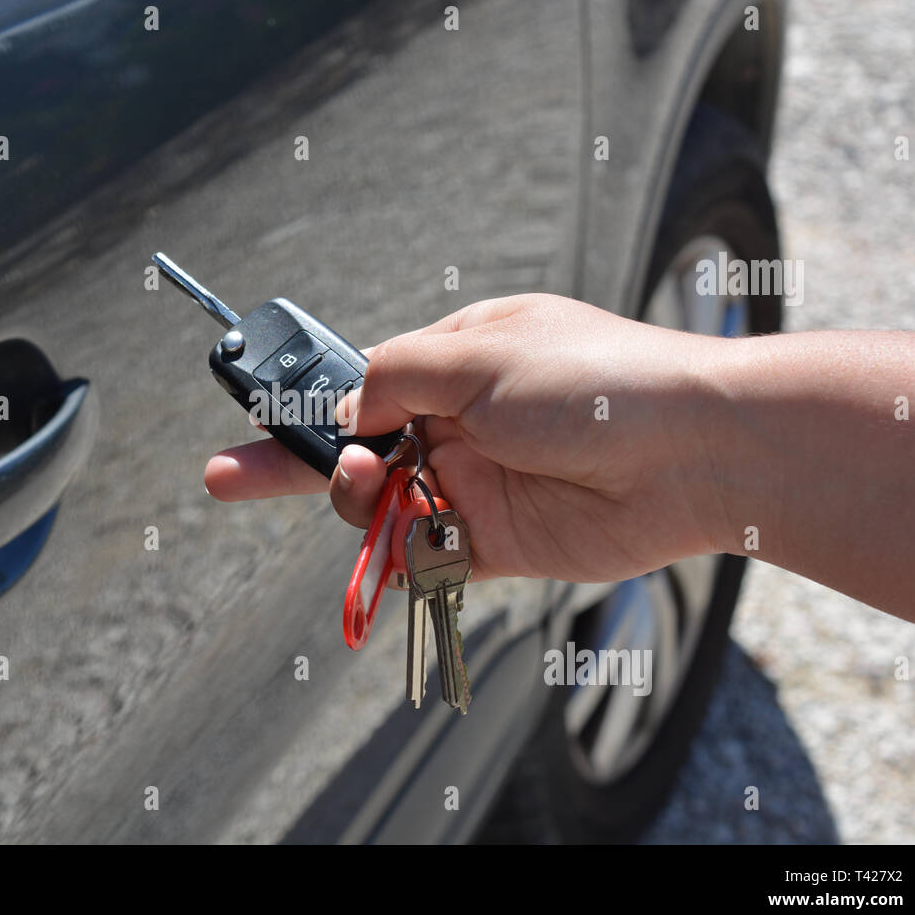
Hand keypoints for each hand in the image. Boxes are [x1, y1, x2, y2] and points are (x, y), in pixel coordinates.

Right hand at [206, 294, 731, 582]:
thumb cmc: (594, 380)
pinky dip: (399, 563)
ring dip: (357, 506)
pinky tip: (390, 553)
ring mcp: (474, 485)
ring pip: (383, 509)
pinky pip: (424, 560)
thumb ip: (395, 375)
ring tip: (364, 492)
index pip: (364, 383)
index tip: (258, 416)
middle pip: (356, 449)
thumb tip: (345, 409)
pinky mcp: (495, 543)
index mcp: (457, 363)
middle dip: (290, 464)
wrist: (690, 454)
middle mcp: (459, 424)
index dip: (311, 403)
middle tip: (223, 476)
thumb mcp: (478, 352)